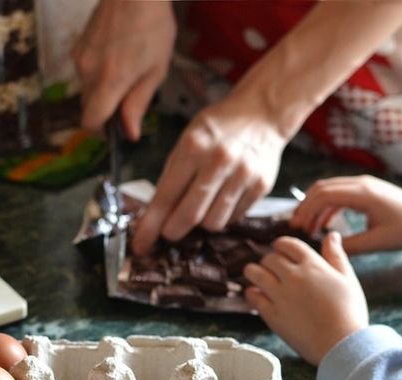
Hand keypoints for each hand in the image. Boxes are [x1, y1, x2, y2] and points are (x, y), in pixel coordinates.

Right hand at [74, 0, 174, 140]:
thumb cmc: (152, 25)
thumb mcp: (156, 69)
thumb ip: (139, 103)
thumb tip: (130, 133)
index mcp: (110, 81)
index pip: (90, 121)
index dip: (100, 132)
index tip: (114, 132)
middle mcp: (88, 72)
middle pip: (88, 107)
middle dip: (105, 111)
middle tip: (129, 100)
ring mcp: (80, 58)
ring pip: (86, 90)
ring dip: (102, 92)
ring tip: (126, 72)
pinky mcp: (78, 46)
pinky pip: (84, 72)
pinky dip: (97, 75)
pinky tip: (116, 58)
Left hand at [131, 90, 285, 255]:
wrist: (261, 113)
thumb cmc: (217, 129)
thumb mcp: (187, 140)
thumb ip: (172, 176)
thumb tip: (155, 217)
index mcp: (193, 147)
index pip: (166, 196)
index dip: (151, 226)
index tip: (140, 245)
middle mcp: (219, 161)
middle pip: (190, 216)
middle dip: (173, 231)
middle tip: (169, 232)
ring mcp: (243, 174)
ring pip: (213, 223)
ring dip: (201, 224)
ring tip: (200, 208)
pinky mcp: (261, 186)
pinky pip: (233, 218)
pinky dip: (222, 216)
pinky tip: (221, 200)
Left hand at [244, 232, 367, 365]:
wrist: (342, 345)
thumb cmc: (350, 313)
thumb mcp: (348, 279)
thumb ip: (336, 255)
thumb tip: (332, 235)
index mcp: (313, 265)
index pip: (288, 244)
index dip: (281, 245)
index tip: (280, 250)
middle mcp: (293, 276)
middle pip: (269, 258)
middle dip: (270, 261)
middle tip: (272, 268)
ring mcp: (280, 295)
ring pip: (254, 273)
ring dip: (254, 272)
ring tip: (257, 277)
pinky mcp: (271, 314)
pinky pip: (252, 296)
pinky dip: (251, 293)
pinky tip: (257, 294)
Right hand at [289, 175, 401, 254]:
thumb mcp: (378, 242)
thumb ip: (350, 246)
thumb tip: (326, 249)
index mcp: (364, 194)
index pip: (324, 195)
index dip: (306, 210)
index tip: (296, 227)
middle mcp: (362, 183)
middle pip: (322, 188)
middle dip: (305, 206)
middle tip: (296, 227)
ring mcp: (364, 184)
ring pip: (328, 189)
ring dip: (314, 206)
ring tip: (307, 227)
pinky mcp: (366, 190)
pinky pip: (339, 193)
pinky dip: (327, 206)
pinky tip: (323, 224)